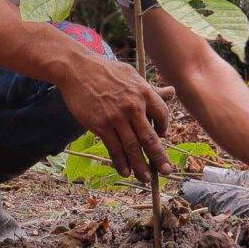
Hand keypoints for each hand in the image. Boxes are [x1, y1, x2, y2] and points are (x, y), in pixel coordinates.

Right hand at [58, 54, 173, 183]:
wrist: (76, 68)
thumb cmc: (104, 70)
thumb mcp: (131, 75)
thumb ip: (151, 89)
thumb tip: (172, 91)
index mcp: (143, 92)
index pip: (162, 114)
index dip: (164, 128)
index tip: (162, 136)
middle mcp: (133, 106)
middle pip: (150, 137)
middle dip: (159, 158)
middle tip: (166, 171)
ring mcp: (116, 117)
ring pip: (132, 147)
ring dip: (140, 166)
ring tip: (146, 179)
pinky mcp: (100, 125)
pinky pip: (114, 148)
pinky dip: (121, 162)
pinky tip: (125, 171)